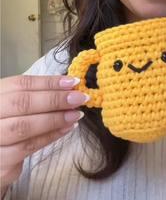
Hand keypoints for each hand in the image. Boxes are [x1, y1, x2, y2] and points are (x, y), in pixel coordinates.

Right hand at [0, 75, 88, 193]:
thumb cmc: (7, 125)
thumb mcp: (15, 106)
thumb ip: (36, 95)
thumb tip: (69, 87)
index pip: (21, 84)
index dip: (49, 82)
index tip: (73, 82)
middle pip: (22, 103)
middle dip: (55, 99)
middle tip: (79, 98)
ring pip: (24, 126)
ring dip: (55, 119)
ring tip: (76, 114)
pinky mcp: (0, 160)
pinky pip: (28, 146)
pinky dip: (51, 136)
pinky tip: (67, 129)